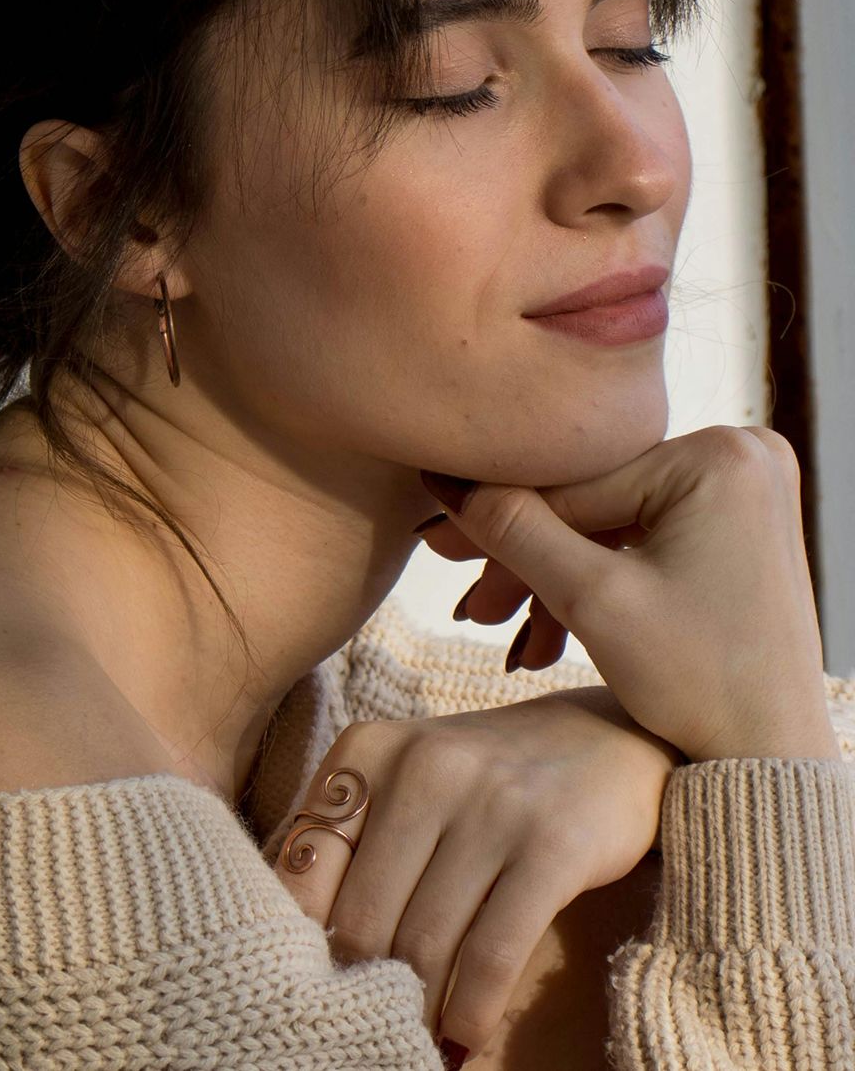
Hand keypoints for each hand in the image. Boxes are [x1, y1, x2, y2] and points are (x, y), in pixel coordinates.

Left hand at [274, 688, 680, 1058]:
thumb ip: (352, 842)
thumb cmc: (487, 779)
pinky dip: (472, 1010)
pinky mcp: (553, 845)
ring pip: (424, 945)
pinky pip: (492, 953)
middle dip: (363, 986)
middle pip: (363, 918)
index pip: (304, 865)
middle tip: (367, 1021)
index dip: (301, 939)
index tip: (312, 980)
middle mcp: (424, 766)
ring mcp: (492, 803)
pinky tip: (464, 1034)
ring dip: (416, 1010)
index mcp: (369, 749)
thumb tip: (300, 951)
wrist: (609, 740)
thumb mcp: (409, 781)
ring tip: (413, 1039)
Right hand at [418, 425, 841, 763]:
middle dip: (528, 558)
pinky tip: (552, 627)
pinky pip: (642, 534)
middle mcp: (741, 452)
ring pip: (610, 521)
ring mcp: (743, 486)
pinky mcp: (737, 520)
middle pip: (592, 500)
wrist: (773, 756)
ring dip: (556, 575)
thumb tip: (447, 483)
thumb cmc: (702, 682)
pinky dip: (599, 577)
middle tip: (473, 603)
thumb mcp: (592, 600)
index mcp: (720, 455)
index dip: (498, 518)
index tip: (435, 538)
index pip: (576, 482)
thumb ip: (516, 531)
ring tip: (508, 631)